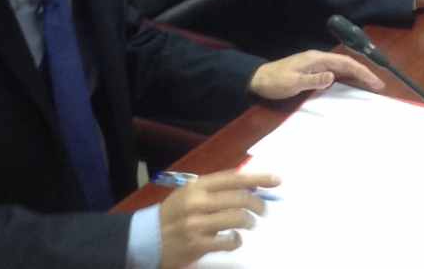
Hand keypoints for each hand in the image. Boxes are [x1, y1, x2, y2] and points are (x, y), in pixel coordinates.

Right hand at [158, 169, 280, 268]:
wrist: (147, 238)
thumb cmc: (174, 212)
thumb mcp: (190, 193)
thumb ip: (216, 189)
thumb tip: (249, 188)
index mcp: (198, 186)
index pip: (235, 178)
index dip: (259, 179)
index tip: (277, 180)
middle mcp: (199, 202)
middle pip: (241, 198)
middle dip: (259, 204)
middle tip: (264, 210)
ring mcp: (198, 224)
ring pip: (238, 219)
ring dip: (250, 222)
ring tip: (250, 224)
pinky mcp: (198, 245)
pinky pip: (229, 241)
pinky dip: (237, 240)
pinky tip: (236, 239)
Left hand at [249, 51, 384, 99]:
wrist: (259, 79)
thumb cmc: (275, 81)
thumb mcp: (293, 82)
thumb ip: (313, 80)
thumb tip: (333, 77)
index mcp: (317, 59)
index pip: (344, 63)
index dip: (362, 71)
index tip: (375, 81)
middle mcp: (319, 60)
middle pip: (346, 65)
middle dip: (364, 74)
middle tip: (379, 86)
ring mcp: (316, 66)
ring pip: (342, 70)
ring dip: (357, 77)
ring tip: (371, 88)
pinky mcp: (313, 73)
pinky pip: (334, 75)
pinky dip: (346, 80)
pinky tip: (352, 88)